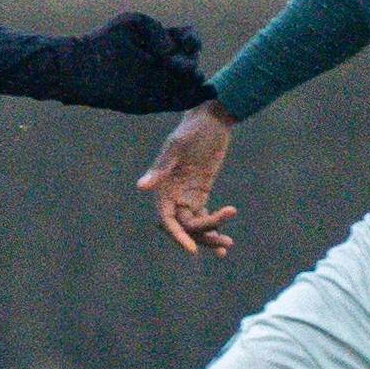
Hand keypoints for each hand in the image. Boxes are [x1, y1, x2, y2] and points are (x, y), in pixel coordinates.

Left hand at [64, 12, 210, 111]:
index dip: (192, 41)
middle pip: (192, 62)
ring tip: (193, 79)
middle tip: (176, 64)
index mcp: (160, 42)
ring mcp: (158, 84)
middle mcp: (162, 64)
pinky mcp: (152, 102)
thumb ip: (159, 32)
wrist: (81, 68)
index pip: (188, 40)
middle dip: (190, 63)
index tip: (185, 42)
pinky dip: (194, 99)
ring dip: (196, 83)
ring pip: (190, 85)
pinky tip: (204, 93)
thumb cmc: (104, 42)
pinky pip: (180, 102)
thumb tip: (173, 54)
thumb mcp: (135, 24)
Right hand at [135, 101, 238, 257]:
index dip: (177, 236)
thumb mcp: (177, 148)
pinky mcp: (199, 193)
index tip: (192, 249)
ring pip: (194, 225)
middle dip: (202, 236)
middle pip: (183, 227)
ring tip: (228, 243)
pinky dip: (213, 229)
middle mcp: (171, 194)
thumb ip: (161, 169)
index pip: (166, 219)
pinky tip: (224, 242)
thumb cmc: (192, 130)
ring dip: (209, 236)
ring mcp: (186, 195)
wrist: (211, 119)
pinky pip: (204, 217)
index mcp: (162, 187)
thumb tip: (141, 187)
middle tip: (224, 242)